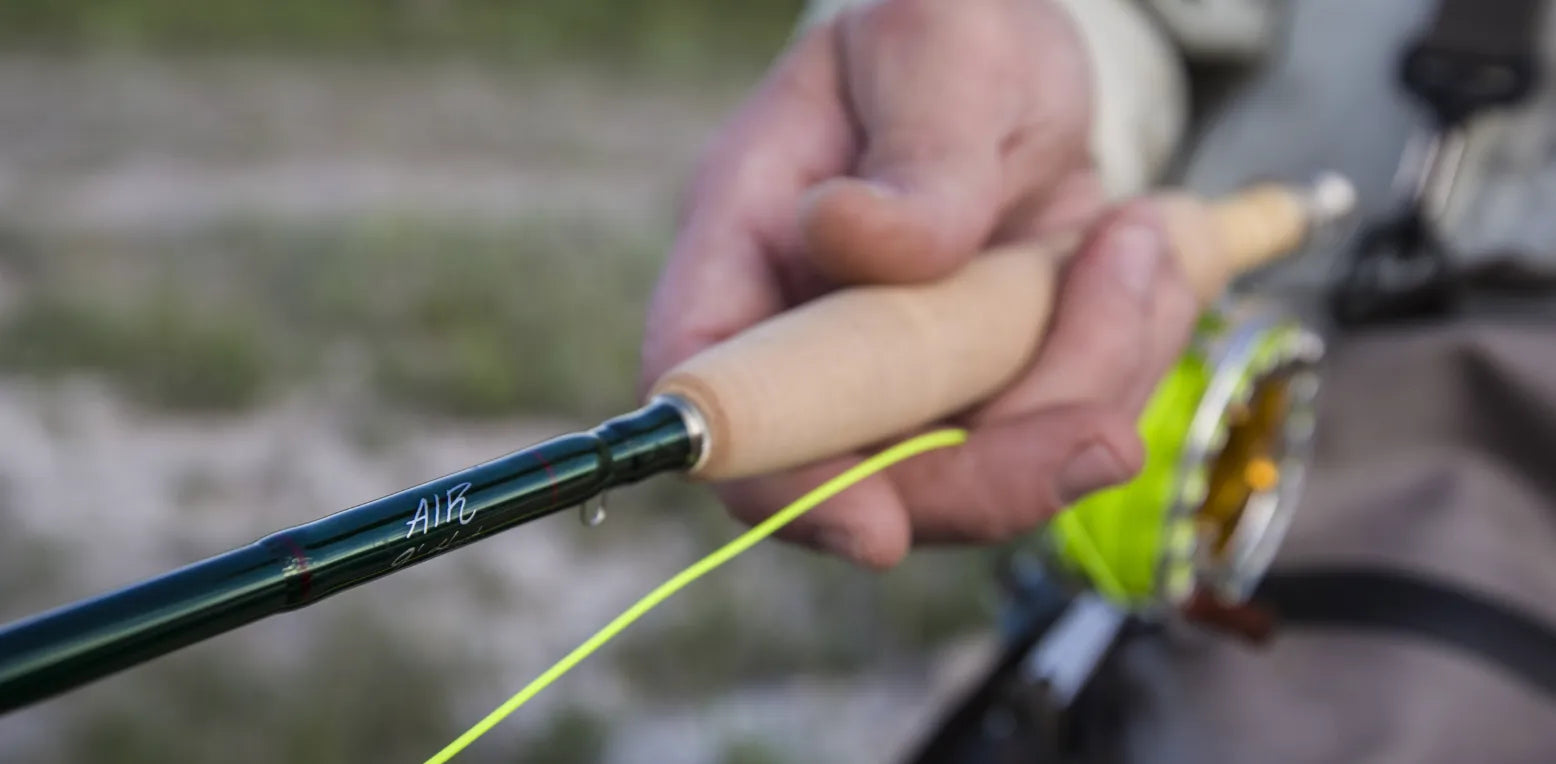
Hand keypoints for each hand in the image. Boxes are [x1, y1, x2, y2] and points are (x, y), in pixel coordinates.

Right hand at [640, 0, 1198, 567]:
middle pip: (862, 477)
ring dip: (1091, 383)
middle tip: (1102, 436)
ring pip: (984, 467)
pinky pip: (1063, 424)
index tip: (873, 527)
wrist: (1022, 51)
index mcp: (748, 248)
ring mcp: (904, 372)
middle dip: (989, 477)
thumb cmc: (949, 27)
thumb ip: (913, 150)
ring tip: (1138, 239)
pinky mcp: (990, 382)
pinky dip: (1130, 357)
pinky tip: (1147, 248)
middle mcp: (813, 334)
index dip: (776, 482)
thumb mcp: (937, 46)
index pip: (719, 402)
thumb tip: (860, 243)